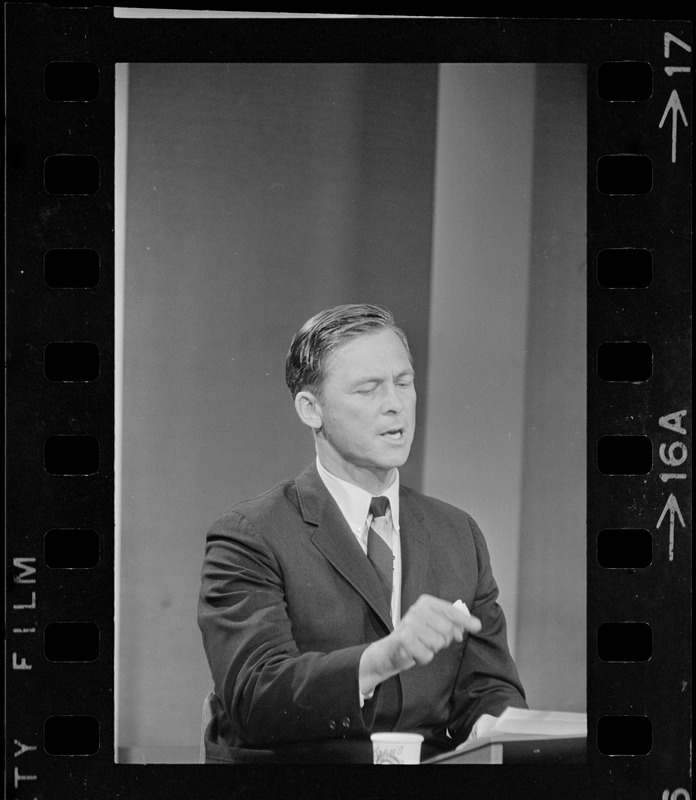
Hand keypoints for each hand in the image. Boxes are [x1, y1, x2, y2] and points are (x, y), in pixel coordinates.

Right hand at [359, 594, 480, 694]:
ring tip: (422, 645)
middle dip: (444, 640)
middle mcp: (417, 610)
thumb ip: (452, 623)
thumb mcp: (434, 625)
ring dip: (432, 649)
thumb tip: (474, 625)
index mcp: (425, 602)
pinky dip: (424, 658)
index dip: (465, 620)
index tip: (477, 626)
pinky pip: (428, 654)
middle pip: (448, 629)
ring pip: (438, 643)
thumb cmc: (416, 636)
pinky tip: (415, 652)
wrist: (391, 650)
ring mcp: (410, 623)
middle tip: (431, 640)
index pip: (450, 610)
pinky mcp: (404, 639)